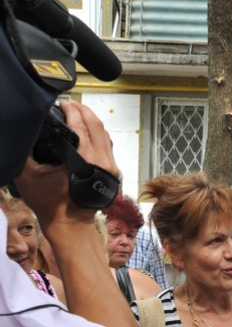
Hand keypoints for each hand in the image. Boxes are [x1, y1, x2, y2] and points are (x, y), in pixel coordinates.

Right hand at [14, 101, 120, 227]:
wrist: (69, 224)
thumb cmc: (49, 203)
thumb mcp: (28, 174)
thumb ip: (26, 150)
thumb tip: (23, 131)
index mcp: (86, 160)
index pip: (81, 125)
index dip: (71, 110)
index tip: (62, 102)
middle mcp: (104, 161)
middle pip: (97, 125)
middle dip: (83, 110)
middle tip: (70, 103)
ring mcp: (111, 167)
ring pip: (105, 134)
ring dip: (92, 120)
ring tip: (78, 111)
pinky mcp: (113, 172)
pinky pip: (109, 146)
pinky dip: (99, 133)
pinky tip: (88, 129)